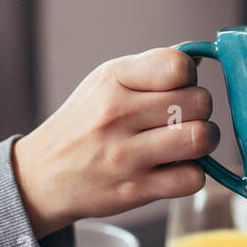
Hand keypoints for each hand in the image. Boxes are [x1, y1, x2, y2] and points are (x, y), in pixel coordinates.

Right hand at [11, 48, 218, 238]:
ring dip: (203, 141)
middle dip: (200, 110)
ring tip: (186, 142)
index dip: (189, 77)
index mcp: (113, 80)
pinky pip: (193, 178)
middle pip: (200, 102)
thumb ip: (153, 67)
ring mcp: (126, 155)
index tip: (178, 88)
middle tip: (183, 119)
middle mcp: (117, 115)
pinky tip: (175, 168)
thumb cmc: (85, 122)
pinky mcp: (134, 190)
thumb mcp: (107, 82)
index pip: (178, 66)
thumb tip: (199, 56)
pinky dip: (192, 174)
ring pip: (201, 138)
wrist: (42, 175)